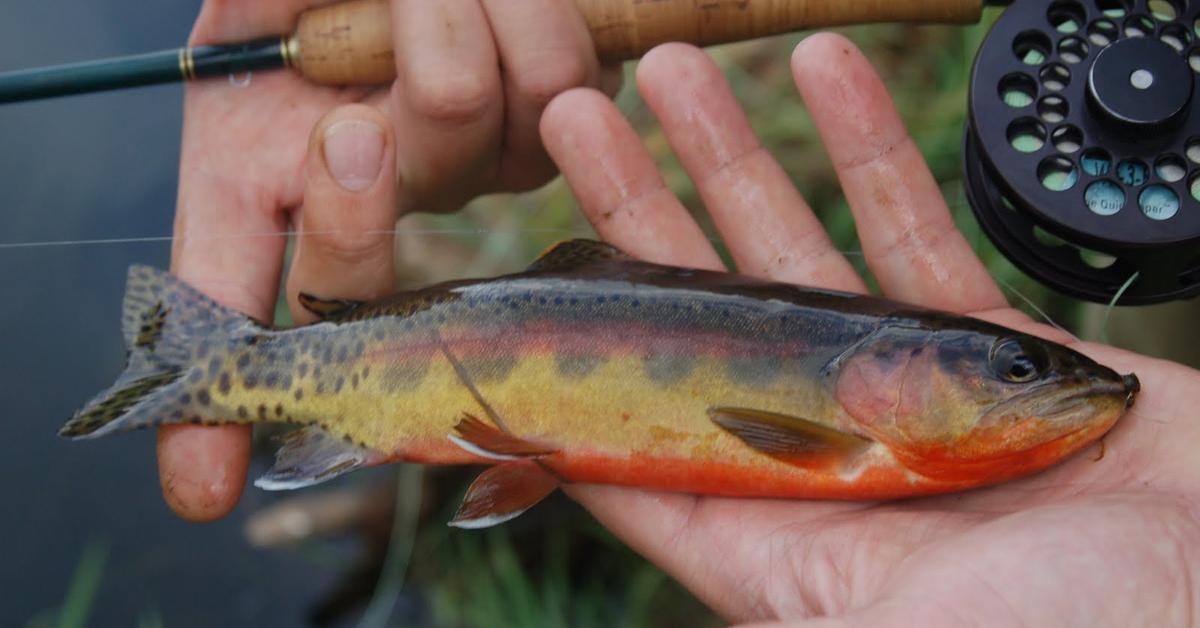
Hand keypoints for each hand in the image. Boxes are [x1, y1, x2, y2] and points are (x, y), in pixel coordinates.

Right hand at [158, 0, 620, 520]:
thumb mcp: (251, 23)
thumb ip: (242, 91)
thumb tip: (251, 220)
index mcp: (282, 185)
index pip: (248, 312)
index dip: (224, 417)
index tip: (202, 491)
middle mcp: (383, 200)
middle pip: (362, 253)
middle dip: (355, 190)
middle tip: (346, 113)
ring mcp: (480, 168)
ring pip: (472, 126)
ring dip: (444, 23)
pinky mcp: (565, 126)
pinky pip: (561, 92)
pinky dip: (531, 18)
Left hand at [534, 37, 1199, 625]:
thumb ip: (768, 596)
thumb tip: (650, 565)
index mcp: (777, 533)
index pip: (637, 435)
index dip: (575, 351)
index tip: (530, 260)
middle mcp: (823, 450)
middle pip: (700, 313)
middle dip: (637, 211)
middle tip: (578, 120)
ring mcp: (899, 383)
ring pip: (793, 250)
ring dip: (730, 157)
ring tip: (672, 76)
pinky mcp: (981, 337)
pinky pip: (909, 224)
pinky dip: (866, 145)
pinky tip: (823, 73)